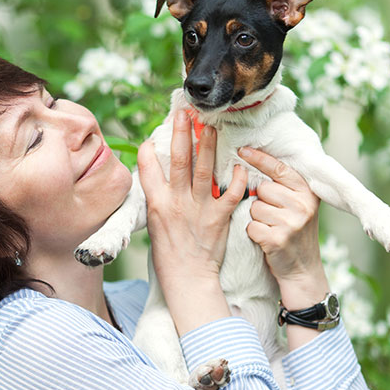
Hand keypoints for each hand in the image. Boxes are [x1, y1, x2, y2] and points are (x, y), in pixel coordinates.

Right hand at [137, 110, 246, 332]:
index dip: (150, 149)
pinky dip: (237, 178)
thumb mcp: (154, 223)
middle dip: (182, 133)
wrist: (187, 277)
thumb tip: (158, 177)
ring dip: (208, 146)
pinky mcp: (219, 217)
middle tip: (185, 112)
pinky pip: (231, 193)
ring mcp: (198, 208)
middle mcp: (176, 202)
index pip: (149, 169)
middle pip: (179, 161)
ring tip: (211, 126)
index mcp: (157, 203)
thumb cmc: (169, 252)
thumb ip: (159, 197)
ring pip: (204, 170)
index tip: (153, 135)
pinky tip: (240, 164)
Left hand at [237, 147, 328, 310]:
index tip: (241, 150)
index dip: (259, 158)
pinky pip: (250, 226)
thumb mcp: (298, 206)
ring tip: (271, 229)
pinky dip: (253, 234)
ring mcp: (292, 222)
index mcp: (307, 192)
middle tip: (274, 216)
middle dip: (260, 201)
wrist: (303, 270)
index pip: (279, 168)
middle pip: (262, 189)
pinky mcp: (278, 239)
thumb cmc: (293, 233)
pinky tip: (266, 240)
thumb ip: (284, 187)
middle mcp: (303, 205)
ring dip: (256, 219)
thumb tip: (254, 161)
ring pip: (254, 208)